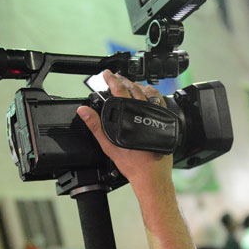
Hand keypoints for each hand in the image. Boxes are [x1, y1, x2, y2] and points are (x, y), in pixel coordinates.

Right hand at [77, 70, 172, 186]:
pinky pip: (160, 102)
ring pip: (147, 93)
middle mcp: (144, 112)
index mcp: (130, 115)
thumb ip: (95, 126)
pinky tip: (149, 93)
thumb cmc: (133, 163)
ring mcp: (156, 115)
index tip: (106, 73)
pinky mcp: (164, 121)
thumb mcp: (109, 145)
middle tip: (116, 77)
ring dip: (137, 85)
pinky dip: (153, 94)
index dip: (112, 79)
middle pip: (133, 88)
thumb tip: (84, 111)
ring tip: (130, 83)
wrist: (152, 175)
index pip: (119, 90)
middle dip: (123, 80)